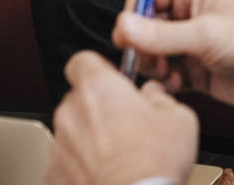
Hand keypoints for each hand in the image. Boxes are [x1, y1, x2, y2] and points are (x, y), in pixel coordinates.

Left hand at [46, 51, 197, 184]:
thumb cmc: (153, 164)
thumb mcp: (179, 117)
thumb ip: (160, 97)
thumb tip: (154, 96)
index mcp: (99, 89)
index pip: (82, 60)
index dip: (99, 68)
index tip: (114, 78)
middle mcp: (72, 114)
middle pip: (79, 98)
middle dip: (99, 106)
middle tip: (126, 120)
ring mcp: (60, 147)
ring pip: (73, 130)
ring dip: (91, 136)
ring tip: (120, 153)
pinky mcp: (54, 175)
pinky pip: (67, 162)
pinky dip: (82, 165)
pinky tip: (107, 172)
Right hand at [113, 0, 233, 112]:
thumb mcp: (206, 34)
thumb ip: (161, 34)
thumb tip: (122, 27)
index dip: (132, 13)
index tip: (129, 38)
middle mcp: (188, 13)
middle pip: (143, 25)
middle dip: (141, 46)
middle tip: (151, 61)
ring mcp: (190, 42)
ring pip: (150, 53)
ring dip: (151, 66)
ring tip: (167, 75)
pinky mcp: (193, 69)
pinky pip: (163, 75)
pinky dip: (161, 82)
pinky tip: (171, 87)